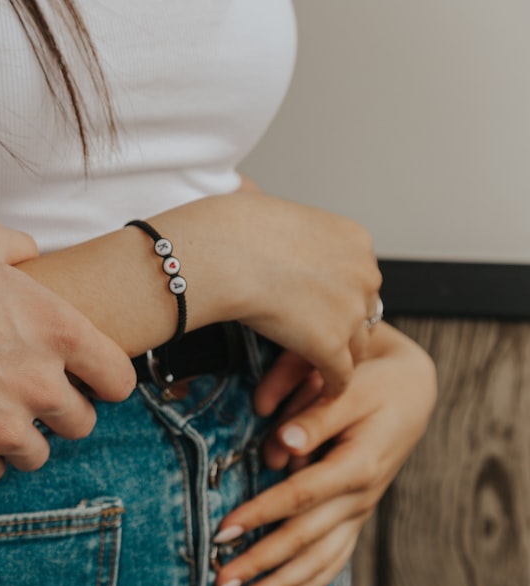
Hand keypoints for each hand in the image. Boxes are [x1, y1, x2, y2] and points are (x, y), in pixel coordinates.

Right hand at [0, 217, 136, 483]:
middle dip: (59, 411)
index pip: (118, 379)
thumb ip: (20, 247)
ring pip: (37, 454)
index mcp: (59, 331)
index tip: (87, 382)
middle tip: (25, 396)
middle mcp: (41, 384)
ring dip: (19, 438)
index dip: (104, 381)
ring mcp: (4, 427)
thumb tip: (32, 255)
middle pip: (81, 423)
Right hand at [211, 192, 382, 396]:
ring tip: (317, 369)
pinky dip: (331, 384)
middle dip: (340, 323)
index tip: (316, 307)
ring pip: (355, 344)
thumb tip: (245, 194)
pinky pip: (340, 374)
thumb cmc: (228, 228)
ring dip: (336, 356)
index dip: (336, 294)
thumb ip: (274, 218)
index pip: (358, 276)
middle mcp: (364, 273)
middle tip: (314, 338)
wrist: (222, 253)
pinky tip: (320, 392)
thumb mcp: (267, 207)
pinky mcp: (332, 344)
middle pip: (363, 309)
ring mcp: (351, 310)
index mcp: (354, 239)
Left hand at [211, 322, 435, 585]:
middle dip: (260, 564)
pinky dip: (311, 582)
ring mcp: (360, 508)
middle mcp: (361, 495)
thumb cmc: (375, 382)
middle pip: (304, 538)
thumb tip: (284, 443)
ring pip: (320, 557)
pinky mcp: (357, 513)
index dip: (260, 514)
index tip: (222, 532)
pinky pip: (335, 557)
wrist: (413, 390)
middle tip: (221, 585)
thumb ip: (314, 416)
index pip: (300, 496)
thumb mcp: (349, 387)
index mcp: (358, 464)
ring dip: (280, 583)